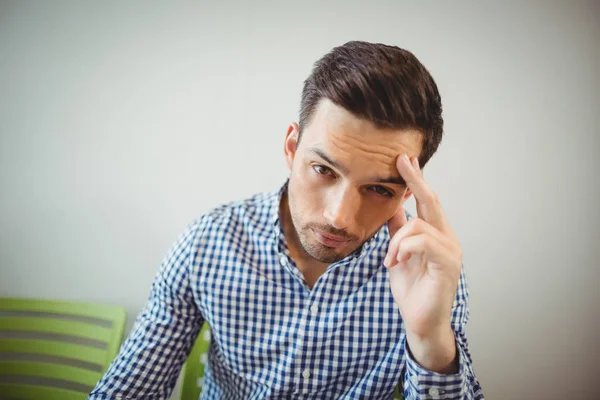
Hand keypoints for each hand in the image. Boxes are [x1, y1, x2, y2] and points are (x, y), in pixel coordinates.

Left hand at [384, 154, 461, 371]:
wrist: (420, 321)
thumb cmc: (412, 289)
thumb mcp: (398, 252)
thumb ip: (397, 230)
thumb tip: (391, 205)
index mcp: (437, 235)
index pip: (428, 201)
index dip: (417, 180)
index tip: (405, 159)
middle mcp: (448, 239)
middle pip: (433, 202)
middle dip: (416, 180)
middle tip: (402, 160)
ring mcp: (451, 251)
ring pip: (419, 225)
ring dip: (397, 241)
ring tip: (390, 260)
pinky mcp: (447, 264)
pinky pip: (422, 242)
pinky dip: (403, 249)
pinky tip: (395, 263)